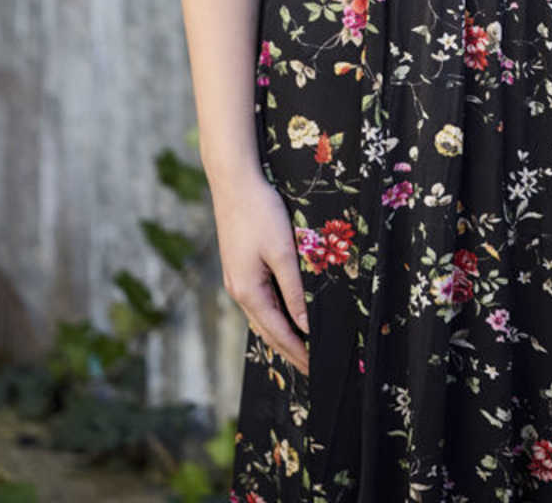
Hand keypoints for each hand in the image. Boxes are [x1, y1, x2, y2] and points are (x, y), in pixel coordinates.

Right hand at [209, 167, 309, 375]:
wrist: (234, 181)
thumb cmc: (260, 212)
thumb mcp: (283, 251)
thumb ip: (295, 290)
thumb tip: (305, 327)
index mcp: (248, 292)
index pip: (279, 333)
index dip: (299, 353)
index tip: (317, 369)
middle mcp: (238, 291)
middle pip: (268, 331)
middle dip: (291, 350)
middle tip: (314, 368)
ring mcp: (236, 279)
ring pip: (262, 317)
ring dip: (282, 334)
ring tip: (302, 349)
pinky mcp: (239, 267)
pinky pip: (259, 301)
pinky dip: (274, 315)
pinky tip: (285, 315)